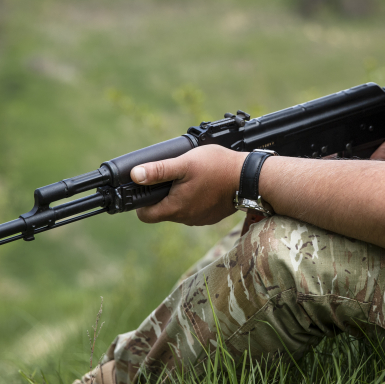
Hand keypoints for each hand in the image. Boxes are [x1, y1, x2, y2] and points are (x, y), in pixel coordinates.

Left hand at [130, 145, 246, 225]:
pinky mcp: (211, 217)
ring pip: (179, 211)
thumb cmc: (217, 167)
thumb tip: (135, 175)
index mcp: (175, 208)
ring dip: (178, 197)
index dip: (141, 202)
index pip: (145, 215)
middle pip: (162, 211)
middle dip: (162, 195)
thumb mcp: (184, 163)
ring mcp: (199, 220)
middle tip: (171, 176)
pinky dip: (194, 200)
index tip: (146, 187)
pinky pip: (194, 211)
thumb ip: (158, 170)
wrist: (249, 178)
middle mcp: (185, 219)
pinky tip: (202, 185)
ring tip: (189, 178)